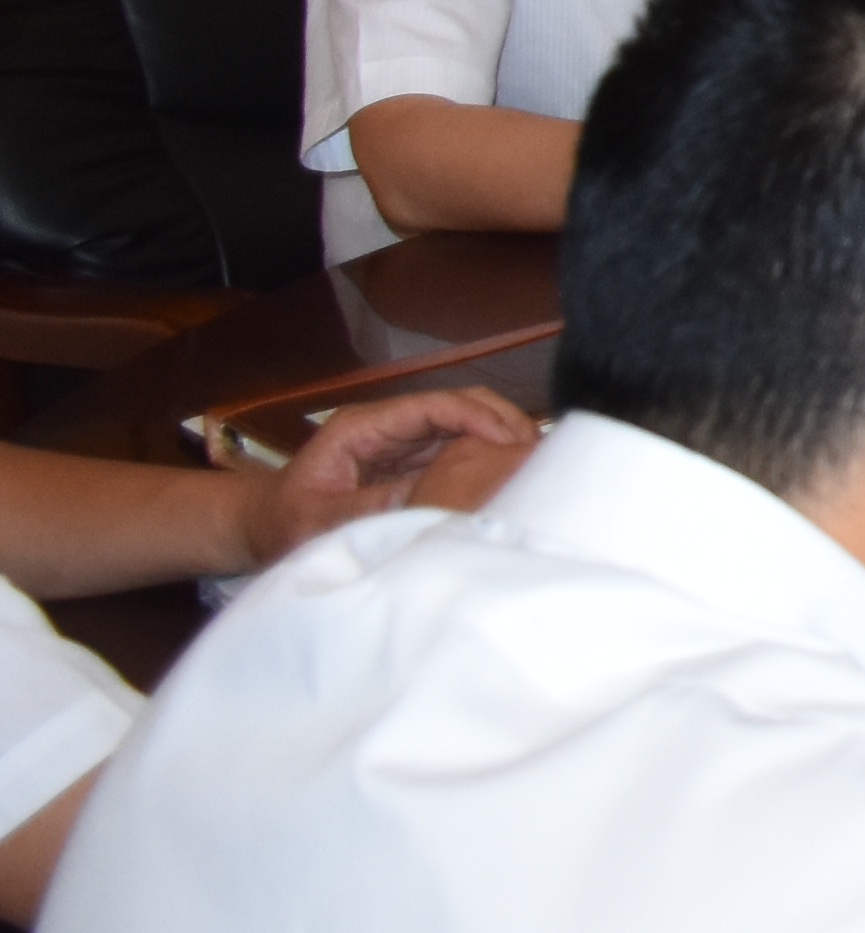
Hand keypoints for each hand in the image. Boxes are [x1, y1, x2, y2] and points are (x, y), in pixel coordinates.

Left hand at [250, 386, 535, 561]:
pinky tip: (510, 476)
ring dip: (501, 439)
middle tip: (536, 453)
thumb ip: (369, 506)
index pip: (434, 405)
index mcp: (364, 427)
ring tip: (533, 464)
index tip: (509, 444)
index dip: (477, 418)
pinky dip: (489, 459)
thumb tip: (430, 496)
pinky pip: (460, 450)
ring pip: (467, 424)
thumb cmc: (282, 520)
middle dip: (502, 422)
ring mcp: (404, 443)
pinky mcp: (412, 463)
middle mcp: (390, 426)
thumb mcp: (318, 519)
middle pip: (461, 405)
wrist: (260, 527)